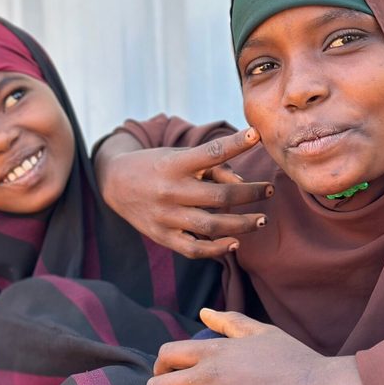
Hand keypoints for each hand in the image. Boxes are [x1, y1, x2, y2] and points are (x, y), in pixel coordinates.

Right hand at [97, 128, 272, 258]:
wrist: (114, 183)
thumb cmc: (156, 166)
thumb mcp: (178, 156)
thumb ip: (211, 166)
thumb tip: (243, 181)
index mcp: (174, 165)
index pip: (210, 152)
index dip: (235, 144)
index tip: (255, 135)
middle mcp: (170, 191)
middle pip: (220, 197)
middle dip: (251, 194)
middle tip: (270, 190)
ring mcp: (165, 217)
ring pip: (212, 226)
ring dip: (242, 225)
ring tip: (261, 220)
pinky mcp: (162, 236)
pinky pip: (194, 249)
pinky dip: (217, 249)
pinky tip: (235, 243)